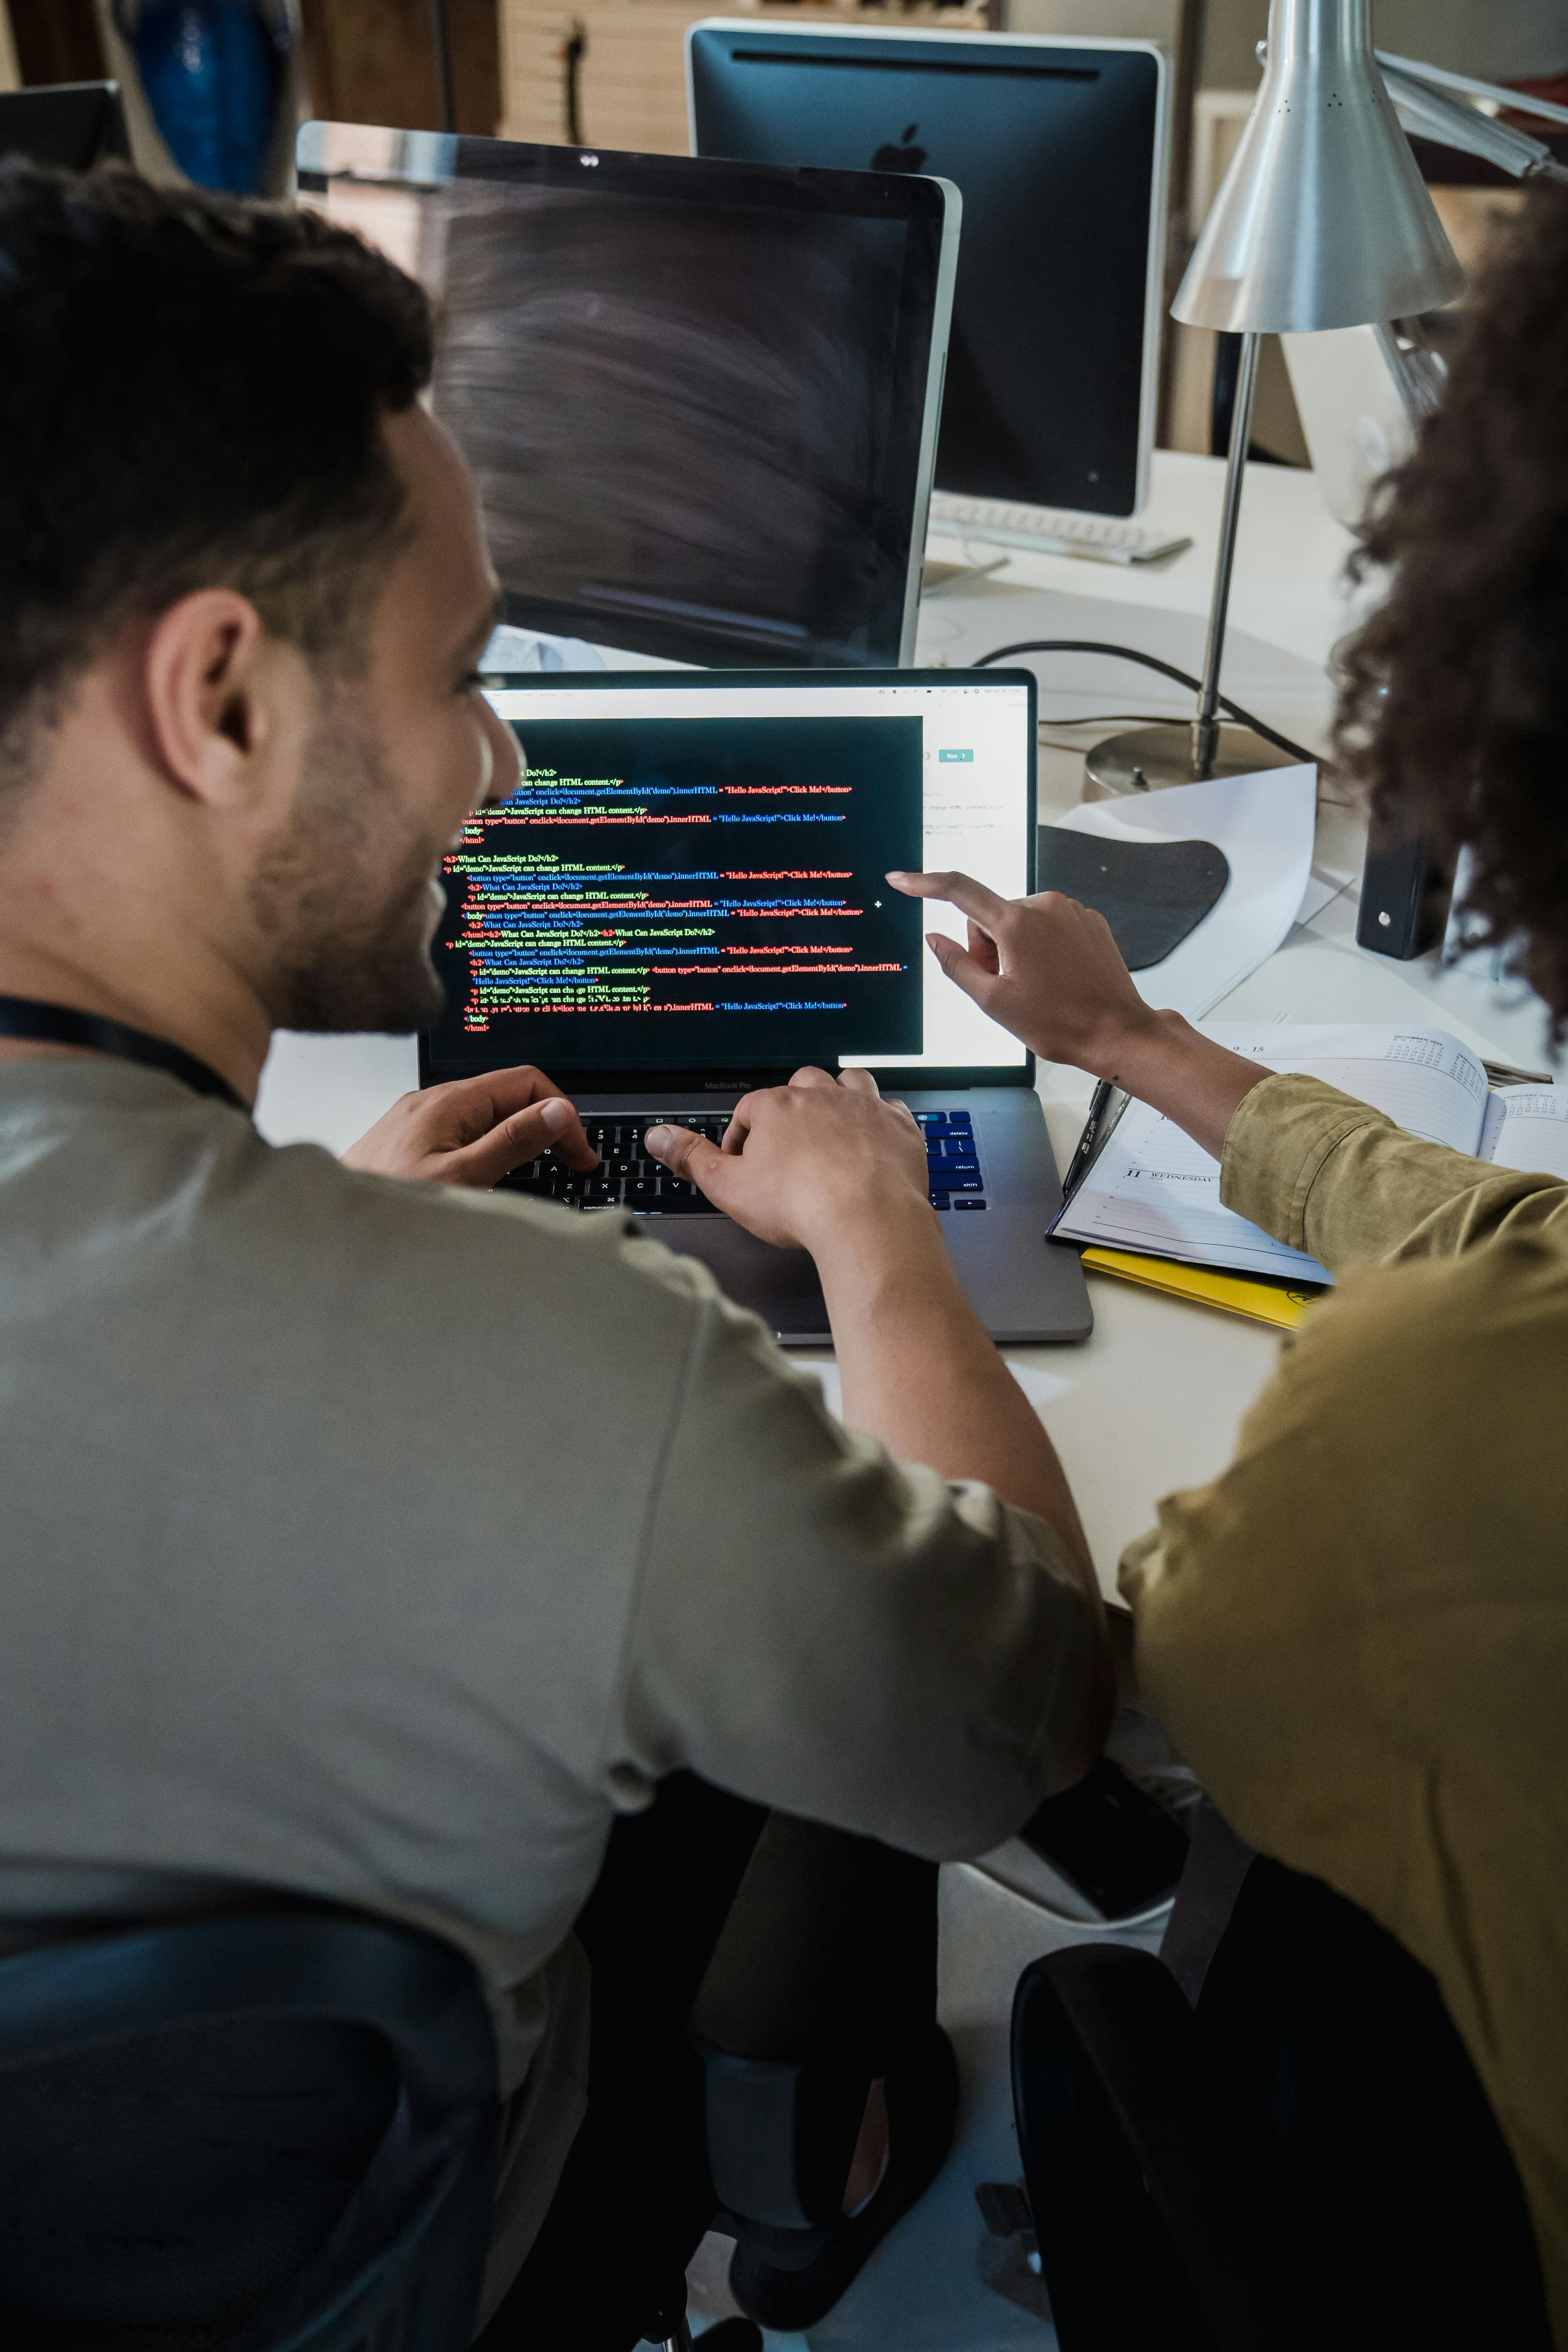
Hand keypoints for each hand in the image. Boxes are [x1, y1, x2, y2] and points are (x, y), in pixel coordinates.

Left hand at [343, 1065, 598, 1186]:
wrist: (328, 1226)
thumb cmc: (386, 1205)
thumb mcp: (462, 1177)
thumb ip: (511, 1142)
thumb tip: (555, 1112)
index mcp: (449, 1102)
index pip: (526, 1082)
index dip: (562, 1113)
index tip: (579, 1153)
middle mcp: (433, 1102)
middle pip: (508, 1097)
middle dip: (547, 1125)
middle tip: (571, 1165)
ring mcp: (420, 1121)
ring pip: (487, 1116)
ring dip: (521, 1138)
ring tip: (542, 1172)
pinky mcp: (411, 1141)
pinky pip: (465, 1133)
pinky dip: (492, 1148)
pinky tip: (497, 1174)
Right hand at [644, 1067, 931, 1256]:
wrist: (868, 1221)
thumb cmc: (801, 1206)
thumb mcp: (728, 1186)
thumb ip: (691, 1157)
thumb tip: (657, 1135)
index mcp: (778, 1107)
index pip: (751, 1109)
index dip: (743, 1135)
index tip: (745, 1162)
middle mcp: (822, 1096)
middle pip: (801, 1085)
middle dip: (793, 1106)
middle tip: (789, 1142)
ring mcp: (864, 1108)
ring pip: (849, 1082)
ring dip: (839, 1097)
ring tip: (831, 1125)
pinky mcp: (898, 1127)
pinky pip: (889, 1108)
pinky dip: (880, 1120)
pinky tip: (873, 1140)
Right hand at [888, 869, 1271, 1157]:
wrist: (1117, 1032)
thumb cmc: (1059, 1023)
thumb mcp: (995, 1003)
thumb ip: (958, 966)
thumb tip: (935, 939)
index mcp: (1016, 924)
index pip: (959, 891)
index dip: (924, 884)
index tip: (901, 879)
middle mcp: (1044, 905)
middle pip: (990, 916)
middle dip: (987, 947)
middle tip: (1005, 985)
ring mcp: (1070, 910)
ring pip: (1019, 922)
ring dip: (1015, 949)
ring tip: (1035, 985)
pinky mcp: (1089, 920)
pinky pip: (1048, 925)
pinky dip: (1042, 947)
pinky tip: (1056, 977)